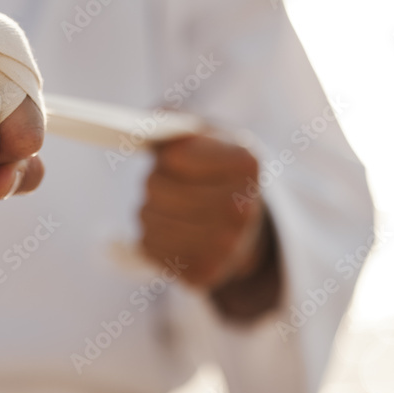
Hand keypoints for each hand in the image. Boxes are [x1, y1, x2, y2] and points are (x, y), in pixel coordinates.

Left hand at [139, 132, 281, 318]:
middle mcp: (242, 208)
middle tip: (165, 182)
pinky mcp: (204, 273)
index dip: (165, 154)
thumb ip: (174, 120)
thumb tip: (146, 125)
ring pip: (147, 218)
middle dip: (152, 181)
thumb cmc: (217, 170)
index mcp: (246, 164)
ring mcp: (225, 246)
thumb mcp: (207, 134)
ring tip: (170, 207)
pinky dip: (152, 236)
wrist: (247, 227)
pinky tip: (174, 231)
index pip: (175, 156)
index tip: (171, 156)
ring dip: (149, 209)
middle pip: (155, 186)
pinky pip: (149, 247)